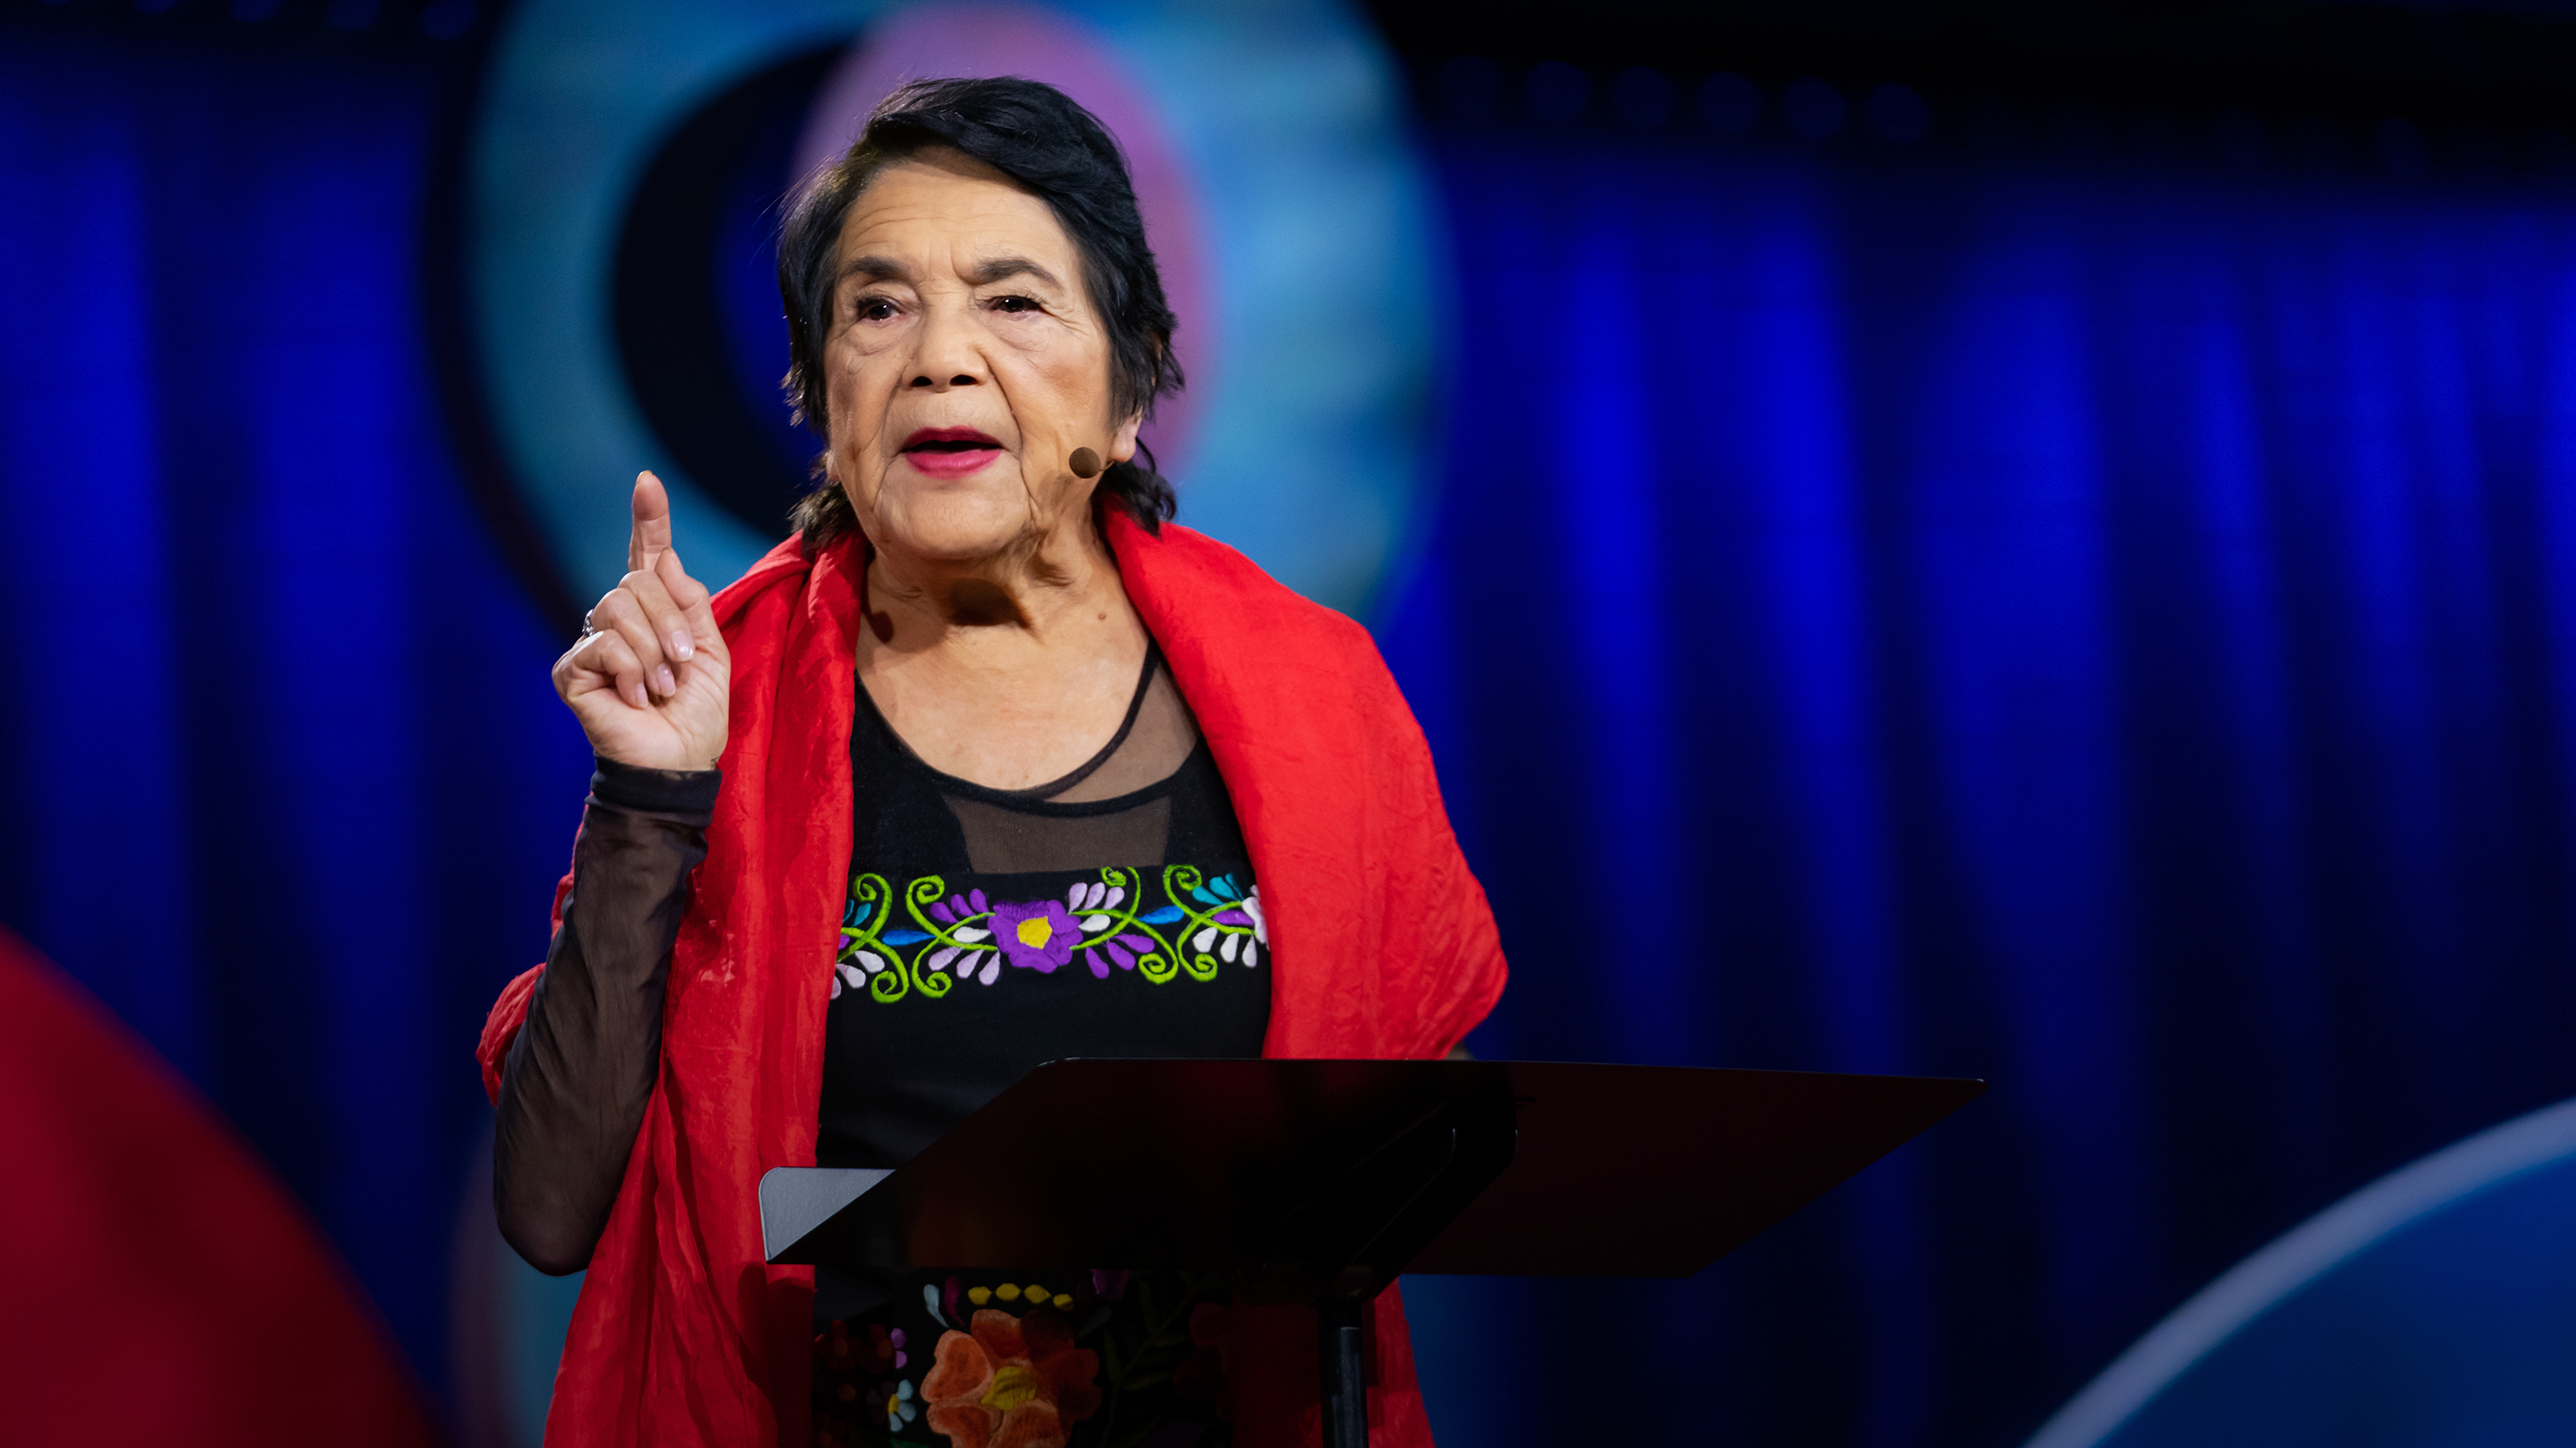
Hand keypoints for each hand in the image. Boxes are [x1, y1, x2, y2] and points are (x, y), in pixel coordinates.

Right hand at [553, 472, 730, 771]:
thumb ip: (691, 603)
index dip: (648, 520)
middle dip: (669, 622)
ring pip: (618, 608)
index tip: (648, 482)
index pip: (647, 558)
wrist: (679, 762)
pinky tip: (634, 698)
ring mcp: (592, 644)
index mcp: (655, 613)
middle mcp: (618, 622)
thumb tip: (666, 559)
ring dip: (652, 651)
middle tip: (680, 665)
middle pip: (636, 582)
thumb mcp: (710, 651)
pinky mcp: (572, 671)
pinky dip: (631, 672)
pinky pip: (604, 644)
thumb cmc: (695, 714)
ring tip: (659, 686)